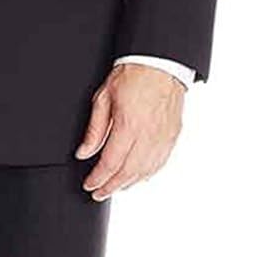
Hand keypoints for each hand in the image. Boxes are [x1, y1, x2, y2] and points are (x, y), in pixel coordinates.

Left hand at [75, 62, 185, 200]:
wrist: (160, 63)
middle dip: (111, 187)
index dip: (98, 179)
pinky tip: (137, 177)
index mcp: (128, 126)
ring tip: (115, 188)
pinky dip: (146, 174)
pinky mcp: (172, 136)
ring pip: (145, 172)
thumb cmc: (133, 75)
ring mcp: (163, 138)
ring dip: (128, 184)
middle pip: (127, 173)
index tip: (89, 184)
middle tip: (99, 193)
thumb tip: (84, 152)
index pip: (110, 163)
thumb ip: (94, 129)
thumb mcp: (104, 98)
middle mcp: (148, 136)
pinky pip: (160, 163)